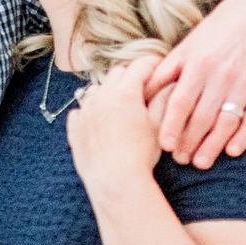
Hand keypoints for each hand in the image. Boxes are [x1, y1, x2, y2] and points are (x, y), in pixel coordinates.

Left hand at [64, 59, 164, 193]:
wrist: (115, 180)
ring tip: (121, 105)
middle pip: (116, 73)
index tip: (159, 67)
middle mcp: (101, 97)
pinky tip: (101, 120)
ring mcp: (85, 111)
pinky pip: (80, 110)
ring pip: (97, 89)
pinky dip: (91, 111)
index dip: (152, 64)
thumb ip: (163, 100)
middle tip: (142, 86)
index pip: (139, 66)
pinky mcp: (75, 128)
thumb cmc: (140, 155)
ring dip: (109, 92)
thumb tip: (170, 85)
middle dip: (131, 75)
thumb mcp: (159, 125)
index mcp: (124, 93)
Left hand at [141, 0, 245, 167]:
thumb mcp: (184, 48)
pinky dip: (244, 137)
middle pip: (203, 116)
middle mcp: (222, 75)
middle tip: (180, 160)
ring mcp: (245, 83)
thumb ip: (164, 72)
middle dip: (191, 141)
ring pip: (228, 121)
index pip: (182, 101)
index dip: (172, 125)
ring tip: (200, 163)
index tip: (165, 145)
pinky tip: (232, 151)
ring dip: (214, 145)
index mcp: (198, 64)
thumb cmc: (211, 36)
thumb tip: (140, 93)